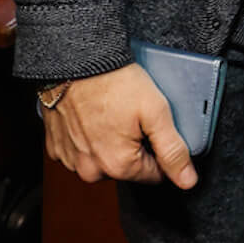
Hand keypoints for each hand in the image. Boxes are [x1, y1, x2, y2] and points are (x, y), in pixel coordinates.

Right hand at [42, 62, 197, 187]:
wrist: (75, 61)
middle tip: (132, 115)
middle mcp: (91, 171)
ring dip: (109, 142)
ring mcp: (70, 160)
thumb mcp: (155, 112)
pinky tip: (92, 115)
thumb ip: (173, 150)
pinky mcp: (55, 147)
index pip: (154, 174)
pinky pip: (79, 150)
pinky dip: (87, 137)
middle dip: (133, 145)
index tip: (152, 126)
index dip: (159, 149)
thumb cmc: (114, 82)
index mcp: (118, 166)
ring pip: (102, 160)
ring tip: (112, 112)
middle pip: (127, 168)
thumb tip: (187, 181)